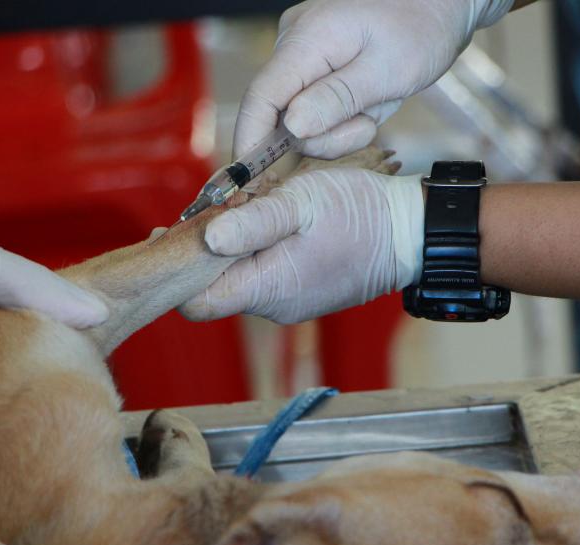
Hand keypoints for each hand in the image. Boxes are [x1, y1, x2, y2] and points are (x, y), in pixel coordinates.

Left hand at [180, 169, 423, 323]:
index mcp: (268, 289)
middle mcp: (274, 306)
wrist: (410, 233)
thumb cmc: (360, 215)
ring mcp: (289, 302)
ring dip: (233, 246)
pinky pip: (263, 275)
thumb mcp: (302, 202)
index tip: (169, 233)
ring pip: (239, 279)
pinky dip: (256, 251)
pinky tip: (267, 221)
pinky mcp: (302, 291)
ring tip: (244, 208)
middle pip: (214, 288)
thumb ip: (253, 221)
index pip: (196, 302)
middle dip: (204, 250)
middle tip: (208, 208)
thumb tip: (205, 238)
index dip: (176, 270)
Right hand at [234, 0, 513, 158]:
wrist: (443, 3)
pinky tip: (370, 99)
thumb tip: (293, 127)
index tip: (248, 180)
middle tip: (368, 123)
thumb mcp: (389, 71)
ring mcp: (304, 51)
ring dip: (339, 126)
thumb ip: (338, 100)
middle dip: (323, 135)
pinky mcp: (316, 63)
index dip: (251, 141)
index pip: (261, 96)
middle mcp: (295, 42)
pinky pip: (317, 105)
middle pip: (282, 113)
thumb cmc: (424, 27)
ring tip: (376, 104)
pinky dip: (343, 114)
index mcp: (308, 39)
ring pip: (301, 116)